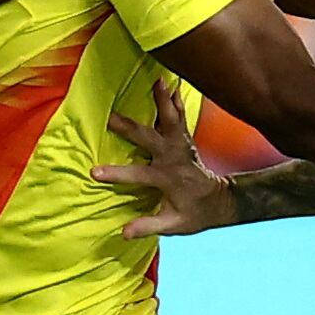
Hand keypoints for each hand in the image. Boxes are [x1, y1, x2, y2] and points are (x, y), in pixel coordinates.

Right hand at [94, 81, 236, 236]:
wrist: (220, 202)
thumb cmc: (194, 214)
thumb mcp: (174, 225)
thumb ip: (149, 226)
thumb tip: (123, 233)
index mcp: (168, 179)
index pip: (139, 175)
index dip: (118, 174)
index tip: (94, 173)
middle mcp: (175, 159)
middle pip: (152, 140)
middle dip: (132, 129)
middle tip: (111, 117)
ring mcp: (182, 147)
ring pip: (172, 121)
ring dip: (163, 101)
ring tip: (157, 81)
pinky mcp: (186, 140)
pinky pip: (180, 117)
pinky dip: (174, 101)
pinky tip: (169, 84)